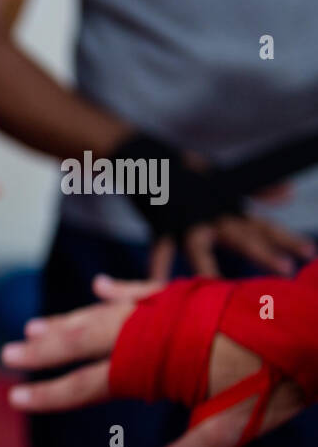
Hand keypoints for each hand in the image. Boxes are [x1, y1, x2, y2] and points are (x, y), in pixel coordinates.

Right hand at [0, 275, 306, 446]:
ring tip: (35, 326)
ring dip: (68, 320)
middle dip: (44, 349)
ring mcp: (168, 308)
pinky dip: (117, 291)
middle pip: (83, 339)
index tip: (16, 398)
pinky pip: (142, 291)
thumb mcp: (234, 426)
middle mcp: (152, 331)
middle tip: (8, 353)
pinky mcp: (189, 296)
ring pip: (104, 312)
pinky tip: (98, 287)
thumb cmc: (278, 379)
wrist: (315, 325)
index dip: (50, 393)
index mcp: (154, 366)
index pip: (87, 383)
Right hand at [113, 134, 315, 279]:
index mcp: (228, 205)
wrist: (146, 159)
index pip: (263, 224)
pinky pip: (159, 247)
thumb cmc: (185, 170)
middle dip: (262, 253)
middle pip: (240, 235)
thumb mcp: (224, 177)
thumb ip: (257, 190)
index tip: (308, 254)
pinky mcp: (159, 223)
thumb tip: (290, 195)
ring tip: (219, 287)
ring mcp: (184, 219)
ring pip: (199, 245)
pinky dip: (157, 265)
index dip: (286, 238)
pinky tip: (158, 284)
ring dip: (208, 267)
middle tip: (285, 270)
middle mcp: (211, 213)